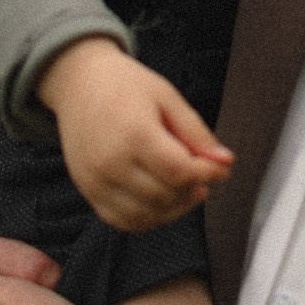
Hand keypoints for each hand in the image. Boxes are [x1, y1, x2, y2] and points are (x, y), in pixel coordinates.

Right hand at [37, 37, 232, 231]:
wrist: (80, 83)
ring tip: (186, 188)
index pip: (180, 172)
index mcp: (134, 134)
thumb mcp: (167, 97)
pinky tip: (162, 199)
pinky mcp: (88, 192)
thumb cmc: (124, 85)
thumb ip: (196, 133)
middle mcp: (111, 163)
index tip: (221, 168)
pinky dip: (148, 218)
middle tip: (204, 174)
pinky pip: (123, 221)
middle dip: (193, 189)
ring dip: (174, 209)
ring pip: (146, 216)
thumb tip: (224, 162)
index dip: (207, 174)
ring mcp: (96, 181)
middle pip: (165, 196)